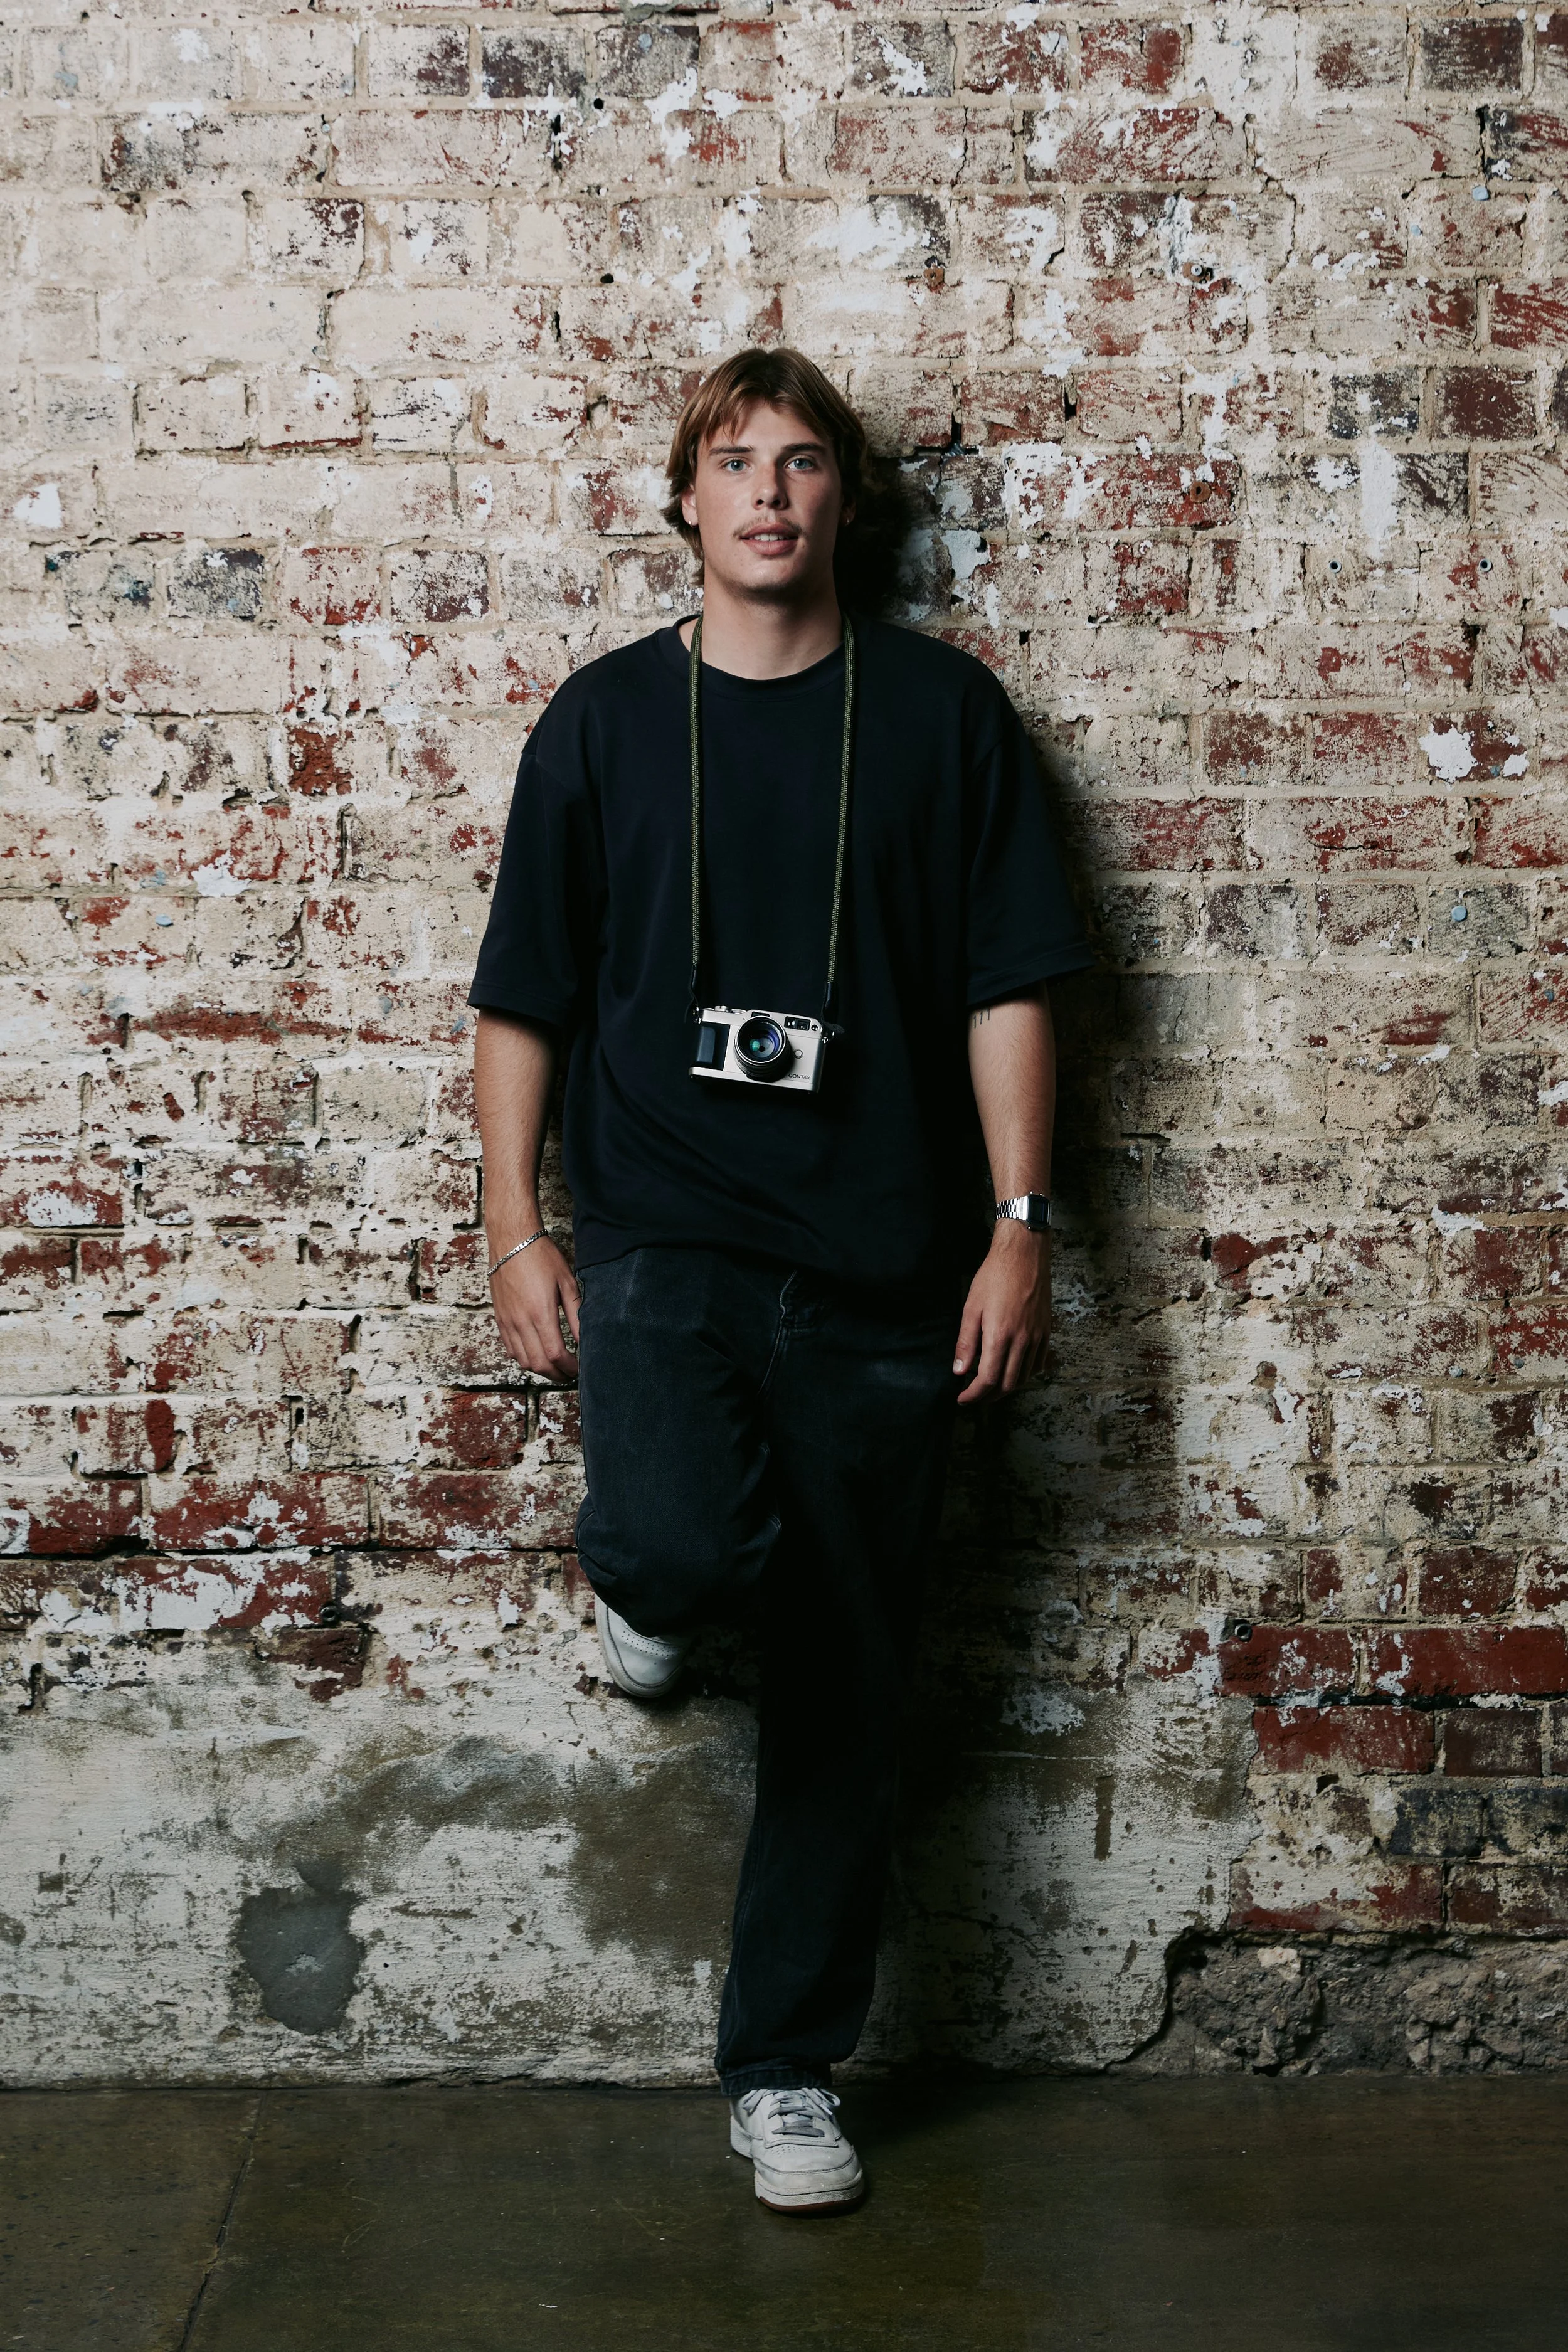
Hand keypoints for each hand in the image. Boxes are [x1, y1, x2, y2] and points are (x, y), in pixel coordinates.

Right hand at [489, 1236, 579, 1380]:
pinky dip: (524, 1359)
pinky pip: (509, 1349)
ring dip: (540, 1370)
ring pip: (522, 1360)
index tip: (579, 1368)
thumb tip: (584, 1339)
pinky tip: (536, 1355)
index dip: (569, 1367)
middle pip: (538, 1364)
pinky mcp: (499, 1318)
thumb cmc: (541, 1257)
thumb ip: (576, 1314)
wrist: (511, 1240)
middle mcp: (520, 1321)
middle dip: (556, 1374)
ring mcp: (507, 1321)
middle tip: (570, 1375)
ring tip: (556, 1368)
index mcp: (540, 1313)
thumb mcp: (566, 1282)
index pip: (556, 1354)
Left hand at [953, 1225, 1051, 1405]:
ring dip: (1007, 1388)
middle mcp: (1022, 1340)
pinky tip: (1013, 1370)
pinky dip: (1025, 1374)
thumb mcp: (971, 1308)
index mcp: (1000, 1335)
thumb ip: (966, 1342)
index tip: (963, 1399)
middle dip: (989, 1398)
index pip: (988, 1380)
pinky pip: (1039, 1363)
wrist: (1024, 1255)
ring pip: (1025, 1377)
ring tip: (991, 1387)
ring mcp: (1037, 1337)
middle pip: (1008, 1385)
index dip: (974, 1395)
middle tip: (974, 1397)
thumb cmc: (995, 1277)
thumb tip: (959, 1371)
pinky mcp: (1046, 1331)